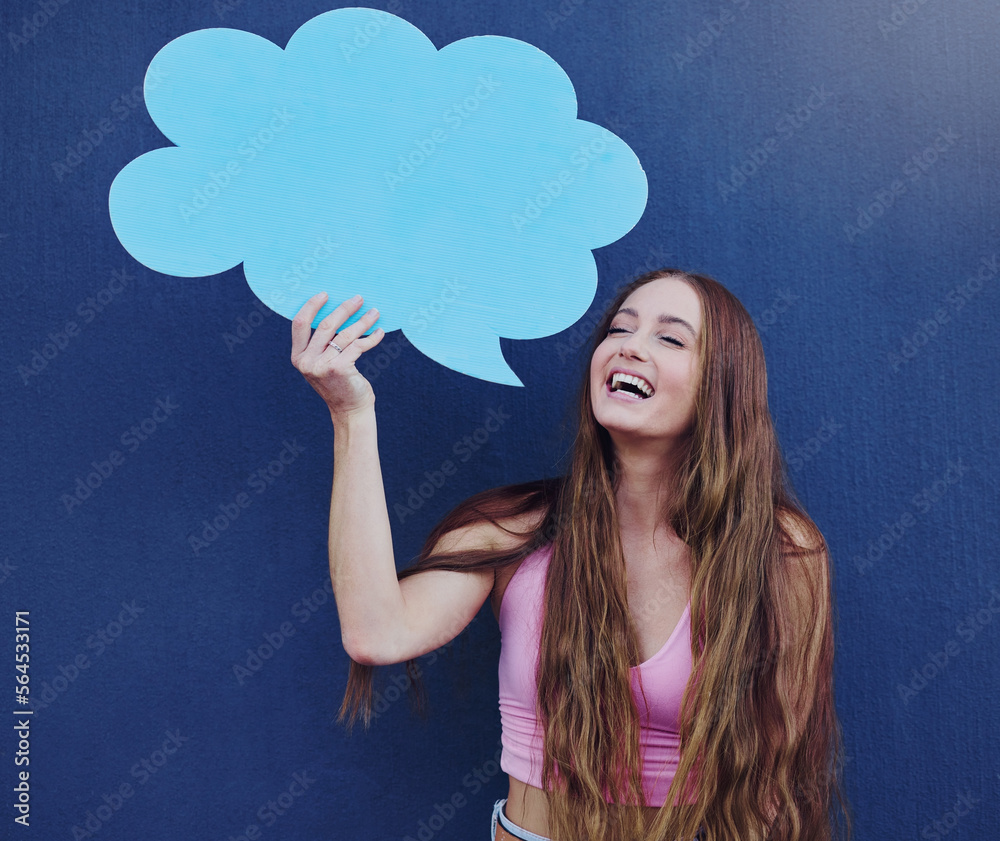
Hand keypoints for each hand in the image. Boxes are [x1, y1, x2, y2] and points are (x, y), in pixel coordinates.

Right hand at [290, 293, 384, 417]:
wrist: (349, 410)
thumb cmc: (339, 383)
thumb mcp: (322, 363)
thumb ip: (321, 344)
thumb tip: (338, 312)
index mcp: (298, 357)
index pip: (299, 324)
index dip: (311, 306)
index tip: (325, 294)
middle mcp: (306, 361)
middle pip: (325, 325)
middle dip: (344, 309)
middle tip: (358, 299)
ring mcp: (322, 366)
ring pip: (344, 335)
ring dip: (362, 321)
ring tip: (374, 312)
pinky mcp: (339, 369)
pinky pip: (358, 346)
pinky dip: (371, 338)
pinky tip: (379, 332)